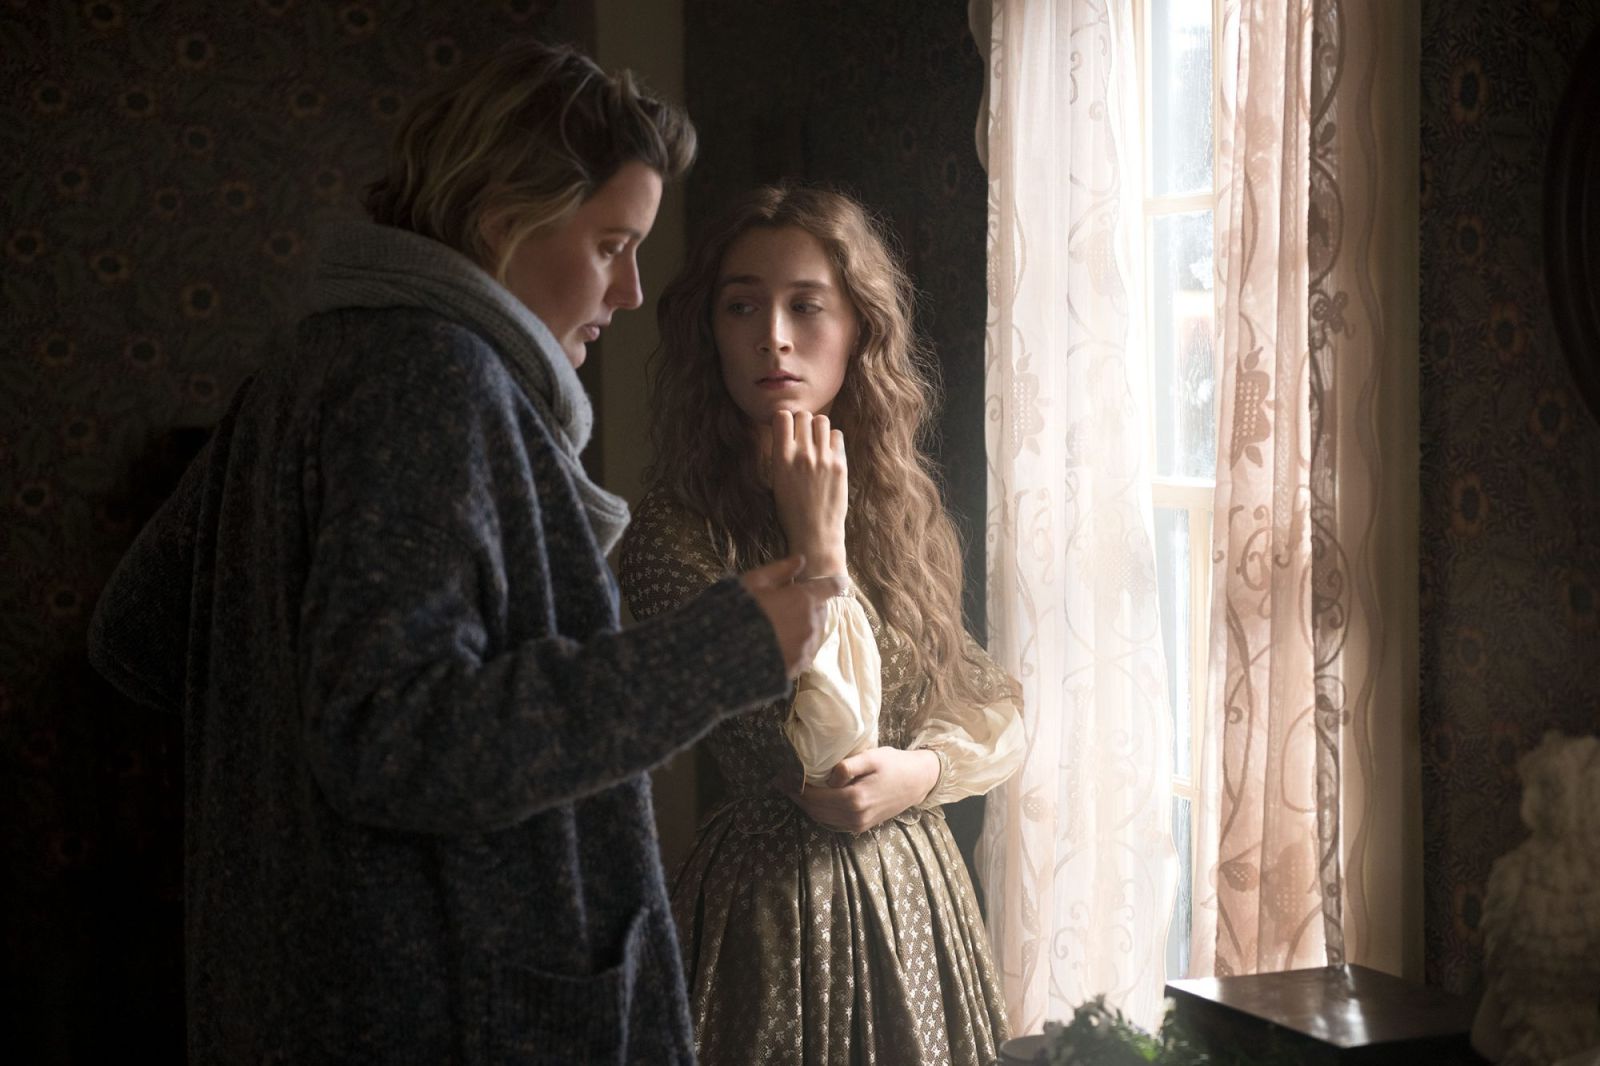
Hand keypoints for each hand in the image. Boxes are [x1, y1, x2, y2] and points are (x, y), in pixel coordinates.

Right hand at [740, 555, 845, 678]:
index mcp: (803, 599)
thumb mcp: (753, 583)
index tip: (841, 582)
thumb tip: (800, 560)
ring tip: (780, 627)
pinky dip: (797, 645)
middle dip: (810, 605)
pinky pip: (804, 652)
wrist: (725, 656)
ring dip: (804, 626)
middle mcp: (811, 624)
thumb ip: (779, 570)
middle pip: (821, 610)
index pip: (830, 587)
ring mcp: (806, 648)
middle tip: (789, 605)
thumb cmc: (736, 613)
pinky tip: (779, 644)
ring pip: (814, 631)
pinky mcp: (797, 667)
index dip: (836, 583)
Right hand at [767, 411, 846, 578]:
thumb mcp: (777, 481)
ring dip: (818, 427)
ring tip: (816, 442)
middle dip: (802, 422)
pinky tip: (828, 452)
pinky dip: (832, 439)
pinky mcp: (840, 464)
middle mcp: (802, 454)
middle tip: (802, 436)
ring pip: (822, 420)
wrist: (815, 533)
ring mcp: (823, 458)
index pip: (782, 416)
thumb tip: (788, 432)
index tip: (786, 429)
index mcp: (781, 459)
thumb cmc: (791, 511)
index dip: (784, 420)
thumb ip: (783, 455)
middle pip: (803, 415)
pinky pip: (837, 435)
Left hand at [779, 746, 940, 832]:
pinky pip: (832, 822)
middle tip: (780, 782)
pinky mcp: (862, 827)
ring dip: (805, 805)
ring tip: (792, 789)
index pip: (815, 797)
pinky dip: (819, 812)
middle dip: (796, 797)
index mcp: (854, 799)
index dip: (795, 788)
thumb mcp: (872, 757)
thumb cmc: (895, 764)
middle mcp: (854, 816)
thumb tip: (829, 778)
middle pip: (815, 810)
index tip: (781, 777)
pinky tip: (812, 800)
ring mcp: (858, 824)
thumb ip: (848, 766)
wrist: (918, 781)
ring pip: (822, 818)